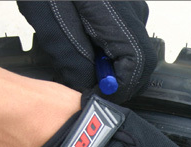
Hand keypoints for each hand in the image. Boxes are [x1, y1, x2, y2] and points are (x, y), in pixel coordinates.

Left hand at [17, 1, 156, 103]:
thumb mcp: (50, 21)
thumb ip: (72, 59)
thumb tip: (89, 86)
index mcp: (115, 12)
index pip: (137, 63)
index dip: (120, 87)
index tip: (100, 95)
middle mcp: (132, 9)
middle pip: (141, 62)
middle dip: (118, 80)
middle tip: (90, 84)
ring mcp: (132, 7)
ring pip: (134, 52)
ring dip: (113, 66)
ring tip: (84, 60)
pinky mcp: (126, 8)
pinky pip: (126, 39)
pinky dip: (110, 52)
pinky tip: (88, 46)